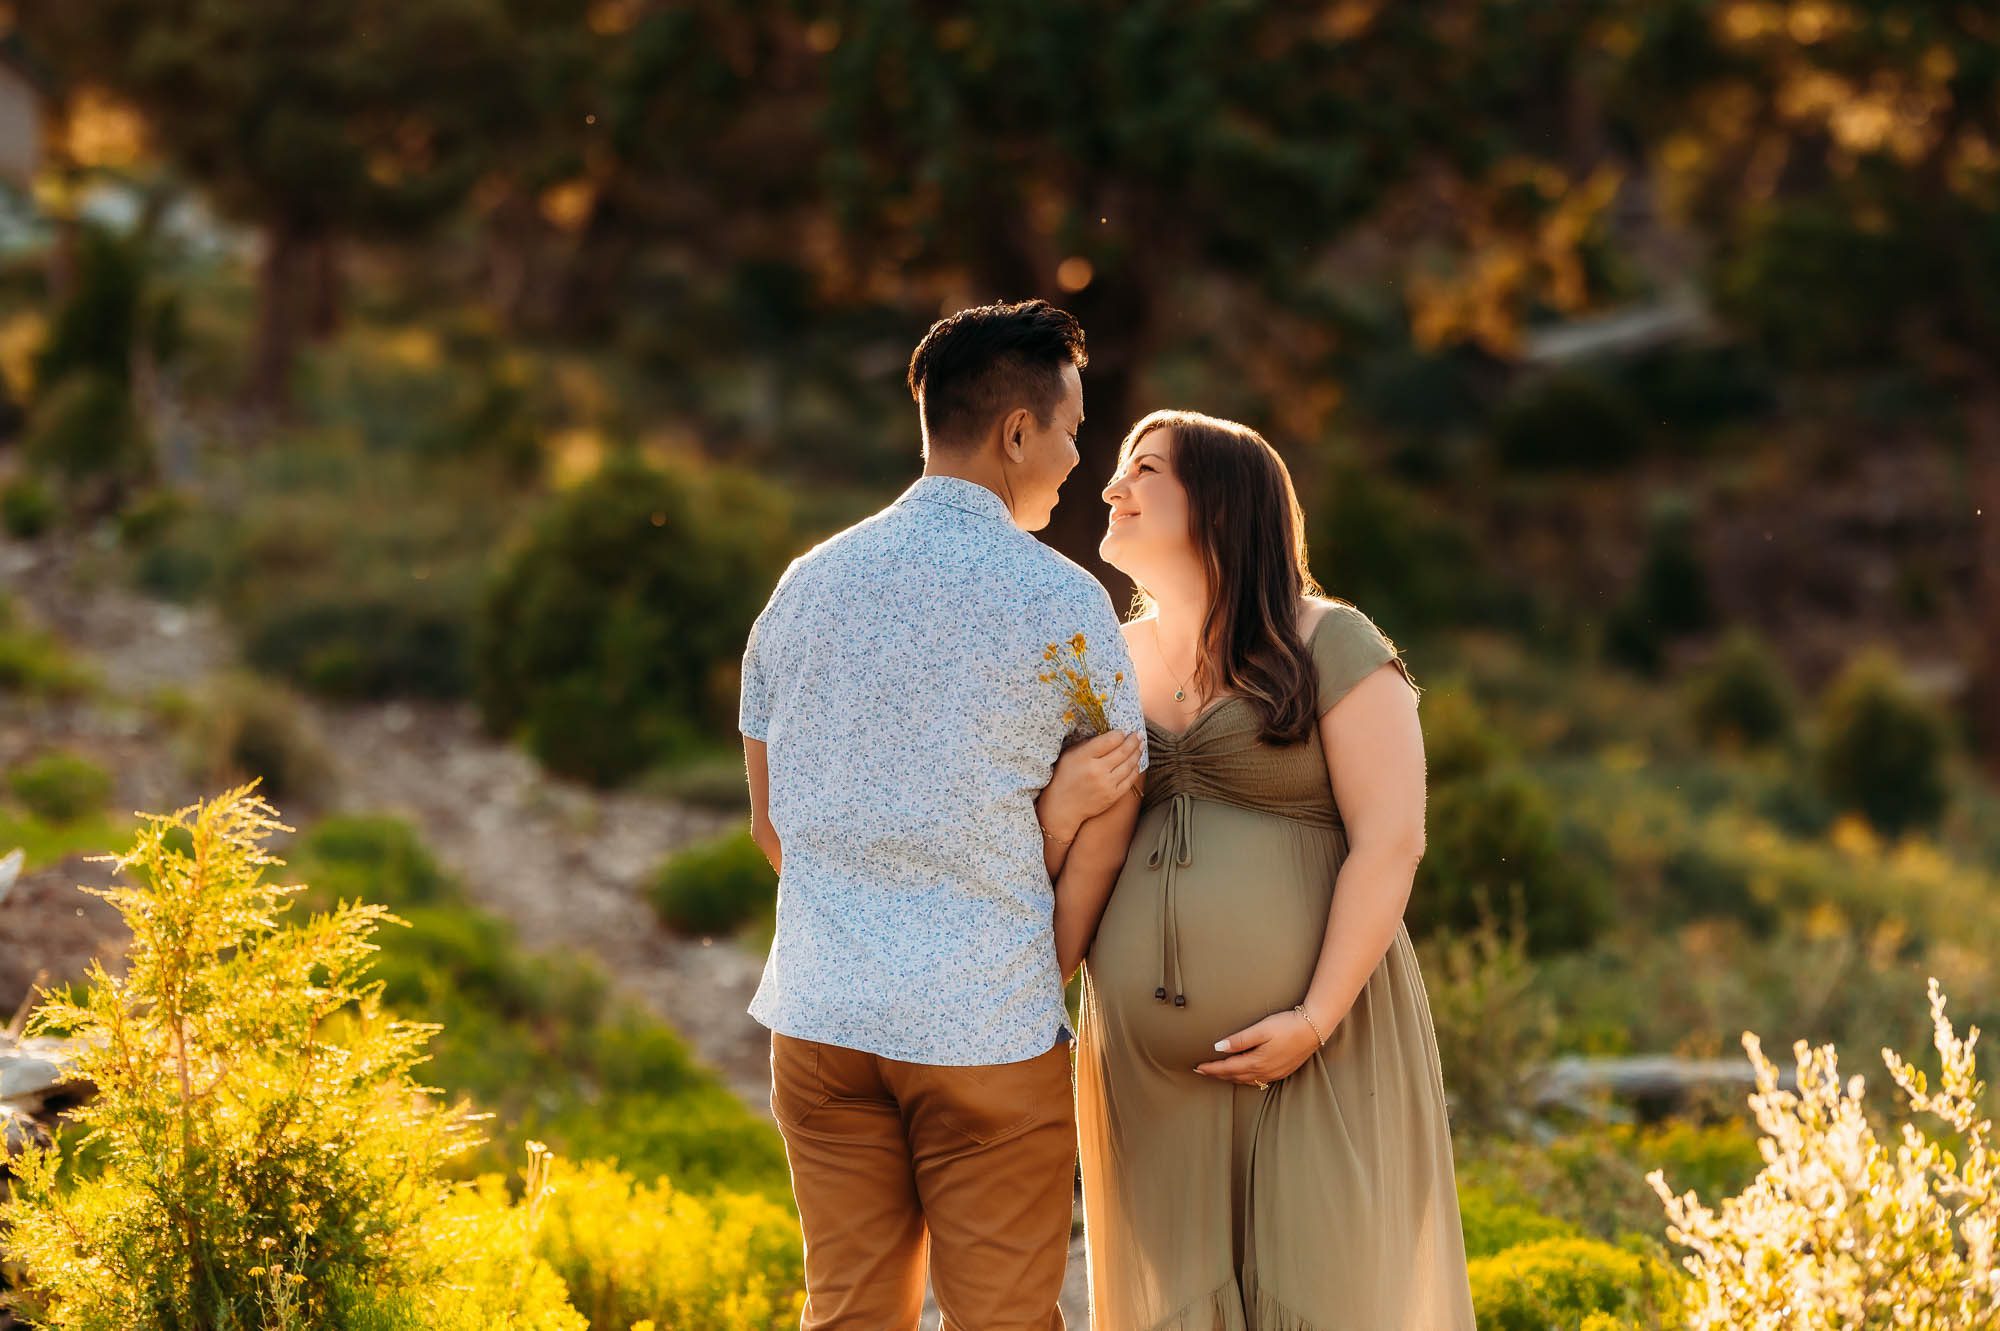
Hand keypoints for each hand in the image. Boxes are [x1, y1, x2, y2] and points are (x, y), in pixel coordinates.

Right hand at [1039, 729, 1142, 840]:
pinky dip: (1135, 769)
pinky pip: (1130, 780)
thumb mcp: (1069, 755)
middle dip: (1133, 741)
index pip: (1109, 740)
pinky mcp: (1113, 796)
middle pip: (1122, 751)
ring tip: (1141, 745)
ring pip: (1129, 765)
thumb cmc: (1064, 777)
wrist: (1063, 807)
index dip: (1120, 734)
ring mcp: (1107, 784)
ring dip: (1137, 753)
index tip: (1123, 731)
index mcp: (1084, 757)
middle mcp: (1097, 770)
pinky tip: (1137, 763)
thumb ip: (1087, 744)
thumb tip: (1108, 735)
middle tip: (1138, 735)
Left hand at [1193, 1008, 1327, 1086]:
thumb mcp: (1261, 1029)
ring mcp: (1273, 1074)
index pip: (1227, 1068)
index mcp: (1256, 1062)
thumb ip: (1239, 1040)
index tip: (1197, 1067)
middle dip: (1217, 1075)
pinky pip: (1257, 1081)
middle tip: (1202, 1072)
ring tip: (1217, 1074)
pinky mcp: (1281, 1072)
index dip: (1211, 1069)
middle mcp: (1264, 1072)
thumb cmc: (1287, 1025)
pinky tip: (1242, 1075)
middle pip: (1234, 1077)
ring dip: (1230, 1078)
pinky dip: (1244, 1079)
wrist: (1313, 1029)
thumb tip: (1218, 1047)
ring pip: (1245, 1081)